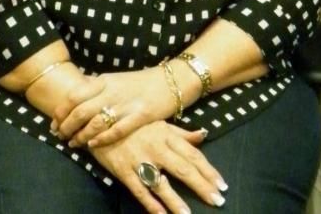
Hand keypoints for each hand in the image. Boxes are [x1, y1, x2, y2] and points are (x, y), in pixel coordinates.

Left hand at [52, 67, 174, 148]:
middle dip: (67, 126)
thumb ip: (96, 86)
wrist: (170, 81)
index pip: (75, 95)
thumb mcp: (115, 79)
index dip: (61, 110)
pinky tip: (93, 144)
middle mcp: (112, 91)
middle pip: (81, 110)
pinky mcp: (140, 115)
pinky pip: (117, 130)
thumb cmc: (139, 83)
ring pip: (96, 122)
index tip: (54, 122)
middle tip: (60, 136)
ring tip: (74, 143)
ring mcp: (126, 104)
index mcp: (104, 80)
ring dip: (81, 135)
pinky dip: (102, 138)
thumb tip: (74, 92)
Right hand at [90, 122, 225, 213]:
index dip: (208, 170)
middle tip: (218, 200)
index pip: (192, 154)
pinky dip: (151, 204)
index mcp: (166, 134)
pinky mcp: (123, 170)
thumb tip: (203, 135)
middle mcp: (156, 147)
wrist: (99, 116)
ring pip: (161, 184)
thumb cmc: (133, 119)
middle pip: (183, 169)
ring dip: (177, 201)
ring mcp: (139, 160)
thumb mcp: (158, 121)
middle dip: (201, 186)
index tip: (222, 184)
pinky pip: (139, 190)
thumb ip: (181, 132)